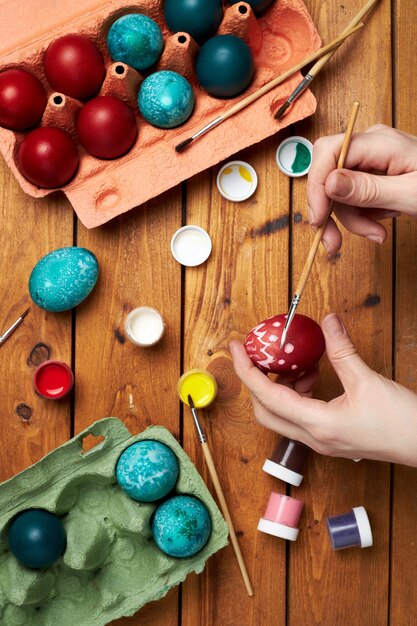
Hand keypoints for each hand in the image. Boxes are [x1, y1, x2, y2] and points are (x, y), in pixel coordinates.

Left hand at [230, 313, 416, 466]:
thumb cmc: (401, 422)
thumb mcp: (367, 381)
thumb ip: (341, 350)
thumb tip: (327, 322)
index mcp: (317, 425)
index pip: (266, 396)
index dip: (246, 370)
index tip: (236, 348)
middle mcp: (313, 438)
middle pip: (265, 410)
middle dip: (258, 380)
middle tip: (262, 355)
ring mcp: (321, 442)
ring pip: (282, 415)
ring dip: (281, 387)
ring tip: (299, 365)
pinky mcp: (331, 439)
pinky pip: (299, 417)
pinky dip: (297, 394)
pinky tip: (314, 378)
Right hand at [307, 125, 416, 252]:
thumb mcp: (409, 195)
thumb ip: (368, 190)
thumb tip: (328, 183)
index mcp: (379, 142)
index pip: (328, 153)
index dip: (315, 186)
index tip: (318, 219)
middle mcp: (369, 146)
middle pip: (329, 175)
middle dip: (331, 210)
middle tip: (334, 242)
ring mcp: (370, 160)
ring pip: (339, 191)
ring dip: (352, 219)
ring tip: (377, 233)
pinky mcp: (373, 175)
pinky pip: (353, 197)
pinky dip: (362, 216)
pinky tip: (380, 224)